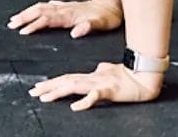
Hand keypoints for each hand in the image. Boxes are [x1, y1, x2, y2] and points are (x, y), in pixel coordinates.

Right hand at [6, 0, 122, 37]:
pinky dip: (36, 9)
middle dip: (23, 17)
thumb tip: (76, 32)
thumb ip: (88, 27)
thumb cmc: (107, 16)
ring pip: (40, 7)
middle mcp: (64, 9)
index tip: (23, 31)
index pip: (47, 20)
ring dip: (27, 12)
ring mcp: (64, 7)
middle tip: (11, 24)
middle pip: (39, 11)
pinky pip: (46, 6)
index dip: (34, 25)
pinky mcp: (66, 7)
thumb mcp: (101, 24)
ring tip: (16, 18)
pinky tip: (34, 11)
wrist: (111, 4)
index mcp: (69, 15)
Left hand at [29, 61, 162, 110]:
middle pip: (65, 81)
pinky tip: (75, 107)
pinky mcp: (109, 90)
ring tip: (44, 97)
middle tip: (32, 91)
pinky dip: (84, 101)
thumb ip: (100, 71)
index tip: (38, 87)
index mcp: (90, 76)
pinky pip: (94, 96)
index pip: (67, 78)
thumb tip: (96, 69)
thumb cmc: (128, 75)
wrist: (144, 76)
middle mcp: (91, 78)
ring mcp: (99, 84)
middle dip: (48, 87)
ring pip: (74, 87)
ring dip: (58, 92)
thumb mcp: (109, 72)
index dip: (52, 82)